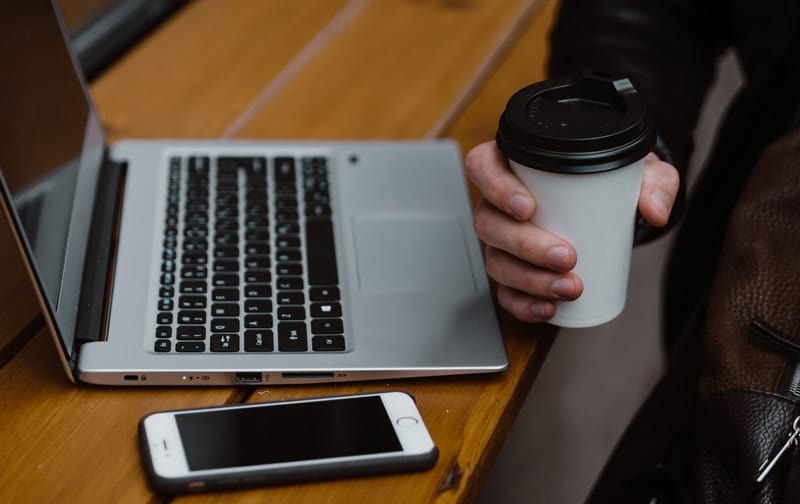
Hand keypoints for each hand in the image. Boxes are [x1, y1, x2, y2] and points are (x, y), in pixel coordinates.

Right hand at [464, 141, 678, 322]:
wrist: (612, 210)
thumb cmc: (609, 181)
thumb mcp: (637, 171)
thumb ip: (654, 181)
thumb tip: (654, 211)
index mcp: (514, 165)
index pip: (483, 166)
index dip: (496, 187)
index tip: (527, 207)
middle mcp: (500, 204)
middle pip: (488, 223)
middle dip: (524, 246)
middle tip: (566, 256)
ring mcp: (503, 241)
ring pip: (495, 261)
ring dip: (529, 280)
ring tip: (568, 287)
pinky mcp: (513, 271)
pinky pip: (505, 292)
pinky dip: (524, 304)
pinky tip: (548, 308)